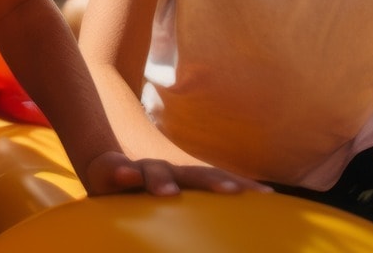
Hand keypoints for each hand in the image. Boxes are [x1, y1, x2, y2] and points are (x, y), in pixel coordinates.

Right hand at [77, 150, 269, 196]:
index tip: (267, 195)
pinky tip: (124, 176)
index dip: (241, 184)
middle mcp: (167, 170)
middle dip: (213, 182)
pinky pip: (113, 171)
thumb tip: (248, 206)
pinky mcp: (111, 172)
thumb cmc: (147, 191)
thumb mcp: (176, 194)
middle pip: (193, 174)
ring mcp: (140, 170)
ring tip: (168, 194)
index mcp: (185, 176)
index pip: (218, 179)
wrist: (105, 167)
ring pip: (153, 172)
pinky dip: (120, 173)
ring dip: (162, 181)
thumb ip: (202, 205)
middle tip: (233, 193)